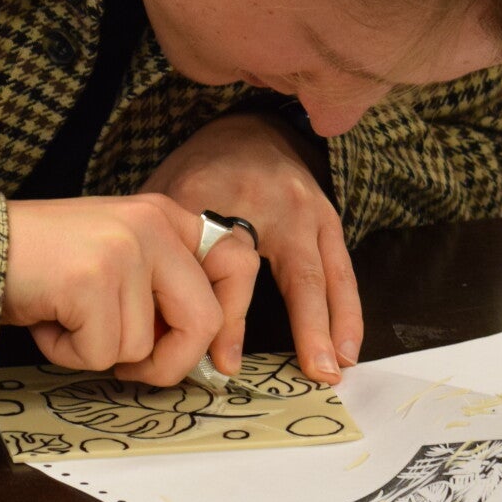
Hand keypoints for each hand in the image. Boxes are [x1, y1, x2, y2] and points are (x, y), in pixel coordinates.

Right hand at [0, 193, 257, 385]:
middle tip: (131, 368)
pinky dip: (68, 355)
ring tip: (66, 320)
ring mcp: (124, 251)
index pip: (238, 262)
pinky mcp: (92, 280)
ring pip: (145, 347)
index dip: (236, 319)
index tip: (223, 362)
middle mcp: (152, 225)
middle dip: (170, 364)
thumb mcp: (116, 260)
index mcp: (165, 216)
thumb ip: (162, 290)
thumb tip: (212, 353)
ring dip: (100, 354)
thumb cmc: (41, 265)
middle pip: (204, 321)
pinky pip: (101, 354)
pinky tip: (48, 321)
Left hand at [143, 112, 360, 384]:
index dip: (226, 315)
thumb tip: (154, 327)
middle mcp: (272, 199)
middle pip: (293, 267)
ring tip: (338, 366)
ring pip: (325, 271)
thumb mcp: (168, 197)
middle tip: (314, 371)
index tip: (222, 361)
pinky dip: (347, 309)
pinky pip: (341, 268)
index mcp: (220, 192)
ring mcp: (306, 208)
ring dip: (336, 323)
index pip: (224, 263)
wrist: (250, 129)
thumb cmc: (202, 172)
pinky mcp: (328, 217)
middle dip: (307, 323)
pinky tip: (348, 346)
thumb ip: (163, 252)